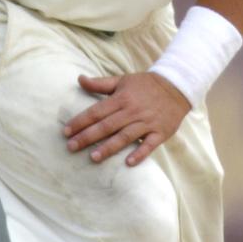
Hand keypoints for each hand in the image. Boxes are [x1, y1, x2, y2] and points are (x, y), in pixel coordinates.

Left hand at [63, 72, 190, 166]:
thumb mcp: (122, 80)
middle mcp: (132, 111)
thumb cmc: (145, 85)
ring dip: (109, 147)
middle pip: (107, 126)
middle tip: (71, 147)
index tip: (66, 131)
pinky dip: (140, 153)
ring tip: (93, 157)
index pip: (96, 111)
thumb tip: (79, 79)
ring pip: (125, 136)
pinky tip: (128, 162)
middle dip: (88, 137)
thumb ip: (100, 83)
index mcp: (121, 98)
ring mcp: (147, 122)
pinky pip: (149, 145)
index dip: (80, 121)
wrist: (176, 86)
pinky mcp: (160, 132)